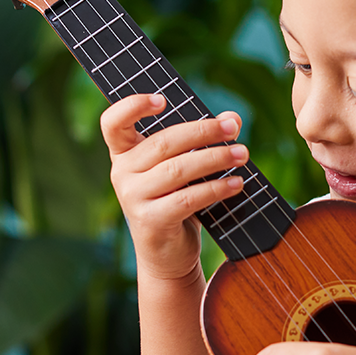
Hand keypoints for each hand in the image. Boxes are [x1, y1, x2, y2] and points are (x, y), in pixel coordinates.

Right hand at [101, 94, 248, 282]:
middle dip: (203, 132)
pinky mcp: (150, 221)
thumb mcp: (186, 168)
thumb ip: (204, 140)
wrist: (167, 256)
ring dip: (215, 158)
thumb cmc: (176, 202)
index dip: (132, 106)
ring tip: (243, 154)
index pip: (113, 123)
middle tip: (233, 129)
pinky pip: (187, 198)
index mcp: (125, 153)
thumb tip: (233, 118)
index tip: (163, 99)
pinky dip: (215, 189)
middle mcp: (122, 173)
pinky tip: (236, 183)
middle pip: (163, 143)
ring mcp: (132, 198)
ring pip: (177, 169)